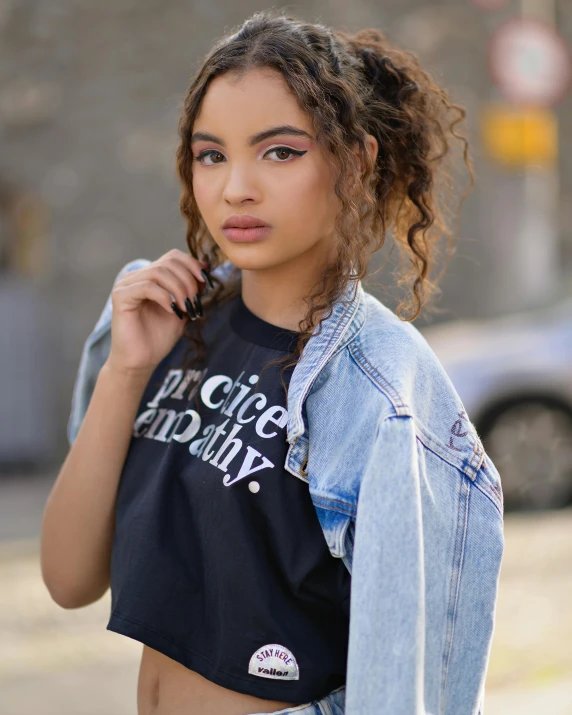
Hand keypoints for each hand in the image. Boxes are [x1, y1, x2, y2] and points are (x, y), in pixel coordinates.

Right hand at [105, 249, 208, 376]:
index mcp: (151, 276)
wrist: (142, 361)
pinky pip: (147, 286)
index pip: (173, 257)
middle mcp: (137, 276)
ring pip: (159, 272)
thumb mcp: (183, 309)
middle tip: (195, 302)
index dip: (193, 265)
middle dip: (188, 280)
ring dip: (179, 289)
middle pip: (168, 262)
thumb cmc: (159, 337)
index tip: (207, 284)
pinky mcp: (120, 297)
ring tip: (186, 308)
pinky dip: (165, 297)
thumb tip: (206, 270)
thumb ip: (191, 290)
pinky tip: (172, 311)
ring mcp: (127, 285)